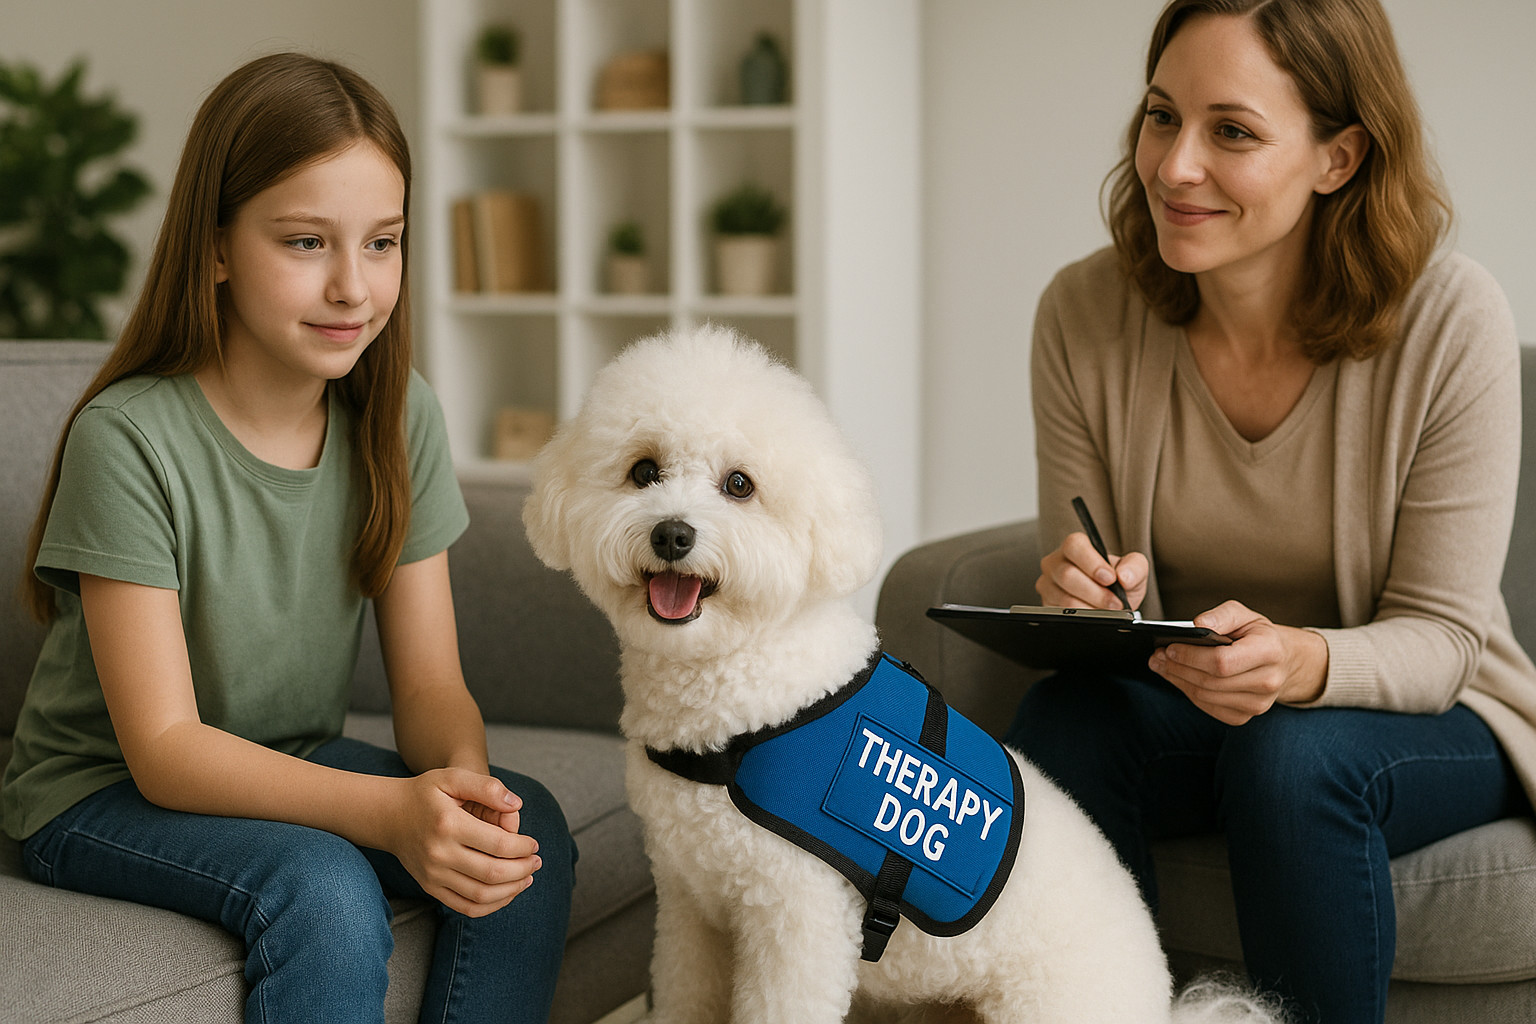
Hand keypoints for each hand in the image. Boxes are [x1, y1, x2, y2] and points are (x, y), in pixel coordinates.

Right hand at [385, 769, 541, 917]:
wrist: (389, 815)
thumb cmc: (426, 793)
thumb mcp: (453, 777)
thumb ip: (487, 787)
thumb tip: (516, 804)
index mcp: (449, 825)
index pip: (499, 845)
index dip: (524, 847)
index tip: (534, 844)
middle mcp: (439, 854)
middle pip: (493, 873)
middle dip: (523, 869)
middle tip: (536, 862)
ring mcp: (433, 875)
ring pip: (481, 895)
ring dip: (511, 890)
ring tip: (527, 878)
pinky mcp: (430, 888)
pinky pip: (465, 907)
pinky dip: (491, 905)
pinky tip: (506, 892)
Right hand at [1037, 531, 1148, 609]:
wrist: (1111, 604)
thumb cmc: (1117, 582)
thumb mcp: (1134, 570)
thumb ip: (1135, 566)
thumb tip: (1124, 576)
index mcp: (1074, 547)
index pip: (1074, 546)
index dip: (1092, 563)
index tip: (1110, 578)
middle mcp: (1055, 563)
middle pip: (1067, 575)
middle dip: (1096, 592)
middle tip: (1115, 602)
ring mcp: (1048, 585)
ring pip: (1065, 599)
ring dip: (1091, 608)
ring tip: (1107, 610)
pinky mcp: (1046, 606)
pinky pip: (1062, 615)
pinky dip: (1083, 618)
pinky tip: (1094, 614)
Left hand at [1148, 600, 1327, 725]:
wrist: (1280, 660)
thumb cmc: (1257, 635)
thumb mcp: (1243, 614)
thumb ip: (1221, 616)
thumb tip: (1198, 625)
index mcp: (1269, 652)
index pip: (1222, 662)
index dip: (1191, 656)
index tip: (1170, 648)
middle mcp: (1267, 682)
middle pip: (1210, 681)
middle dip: (1177, 668)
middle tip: (1157, 656)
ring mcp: (1258, 704)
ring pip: (1206, 696)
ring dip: (1178, 681)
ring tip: (1161, 665)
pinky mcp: (1245, 716)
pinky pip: (1208, 708)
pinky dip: (1188, 692)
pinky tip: (1177, 678)